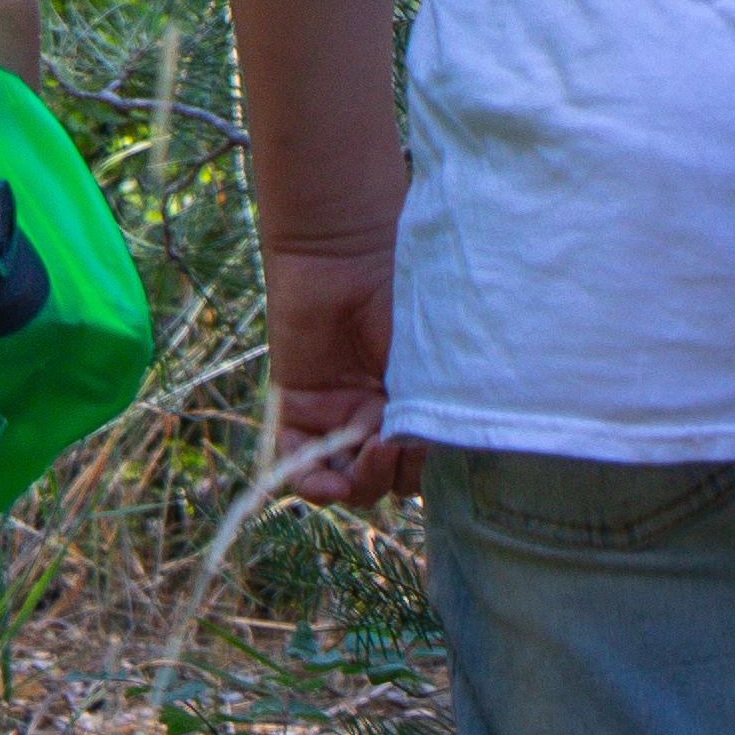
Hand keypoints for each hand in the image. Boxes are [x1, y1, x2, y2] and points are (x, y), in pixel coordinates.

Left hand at [264, 241, 418, 503]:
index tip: (427, 443)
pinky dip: (314, 484)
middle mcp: (379, 418)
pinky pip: (298, 461)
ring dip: (362, 480)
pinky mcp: (297, 405)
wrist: (348, 250)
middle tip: (395, 439)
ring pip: (346, 479)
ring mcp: (337, 414)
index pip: (420, 470)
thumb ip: (437, 410)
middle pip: (385, 481)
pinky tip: (332, 483)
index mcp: (416, 408)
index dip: (423, 471)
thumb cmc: (406, 295)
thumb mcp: (435, 360)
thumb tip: (438, 456)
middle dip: (394, 474)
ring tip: (370, 447)